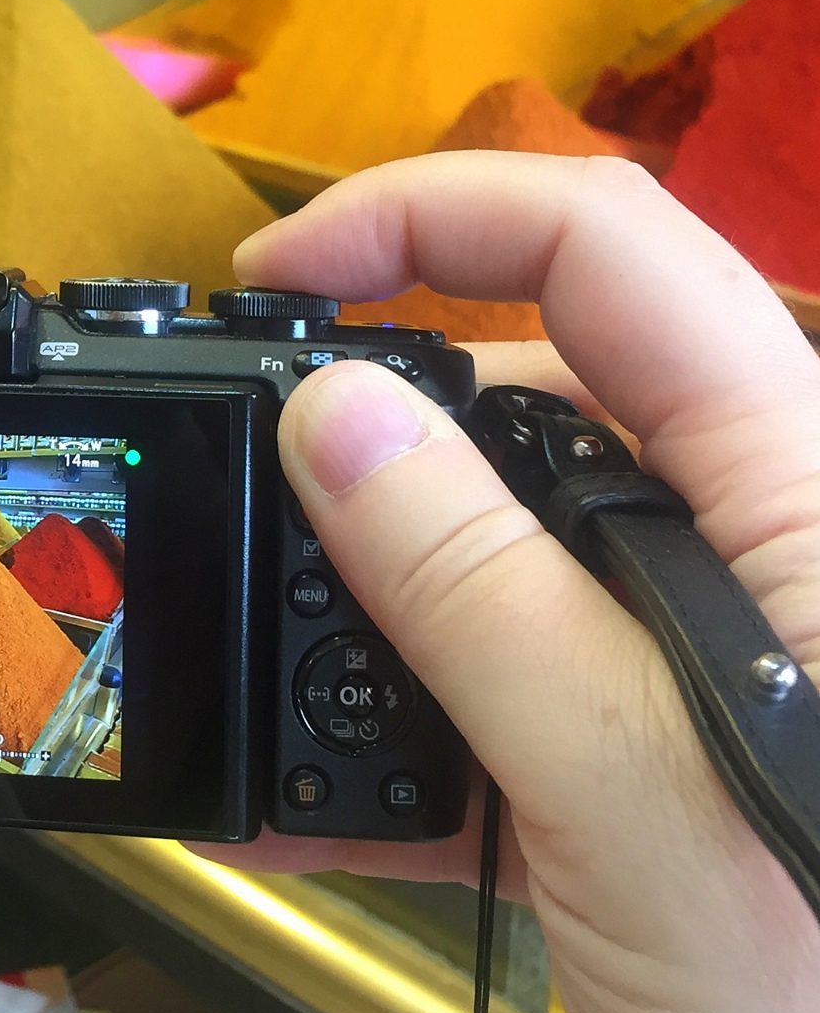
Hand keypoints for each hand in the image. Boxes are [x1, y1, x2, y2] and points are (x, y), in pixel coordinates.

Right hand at [226, 152, 819, 1012]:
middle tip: (248, 508)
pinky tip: (311, 784)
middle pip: (534, 380)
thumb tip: (326, 416)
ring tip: (263, 675)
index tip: (272, 276)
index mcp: (797, 484)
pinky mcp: (648, 712)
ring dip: (367, 593)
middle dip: (373, 431)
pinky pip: (496, 652)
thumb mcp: (635, 797)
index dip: (428, 214)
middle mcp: (749, 523)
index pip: (607, 247)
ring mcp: (692, 624)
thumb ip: (484, 594)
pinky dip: (393, 703)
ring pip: (496, 526)